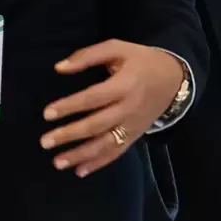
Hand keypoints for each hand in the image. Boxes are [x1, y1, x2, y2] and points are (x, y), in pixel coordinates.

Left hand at [45, 43, 192, 177]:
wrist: (176, 78)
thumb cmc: (141, 61)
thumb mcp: (119, 48)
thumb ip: (89, 56)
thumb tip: (59, 68)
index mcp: (125, 84)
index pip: (94, 98)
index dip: (70, 106)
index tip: (46, 114)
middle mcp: (129, 107)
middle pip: (97, 124)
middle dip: (70, 135)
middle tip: (44, 142)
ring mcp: (134, 124)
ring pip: (106, 143)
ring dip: (81, 155)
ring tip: (57, 162)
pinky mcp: (136, 134)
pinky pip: (117, 151)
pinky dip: (99, 163)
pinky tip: (80, 171)